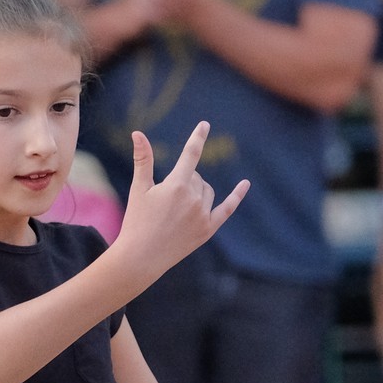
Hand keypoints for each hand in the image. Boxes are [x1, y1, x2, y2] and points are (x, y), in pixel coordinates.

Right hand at [115, 122, 248, 283]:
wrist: (141, 258)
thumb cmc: (137, 221)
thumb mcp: (139, 189)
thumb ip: (143, 160)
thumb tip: (137, 133)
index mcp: (177, 186)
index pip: (191, 154)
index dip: (197, 138)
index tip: (204, 125)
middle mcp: (193, 199)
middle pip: (196, 177)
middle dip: (182, 181)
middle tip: (163, 201)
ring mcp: (203, 215)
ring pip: (207, 191)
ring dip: (196, 191)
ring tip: (175, 208)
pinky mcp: (208, 229)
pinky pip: (227, 209)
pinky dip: (237, 196)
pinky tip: (245, 183)